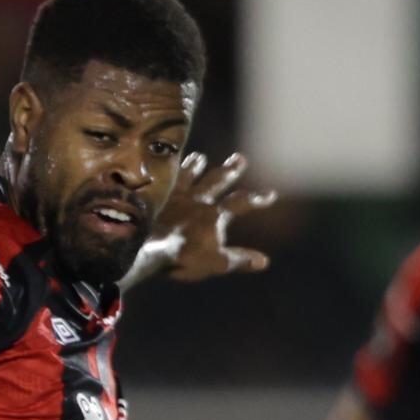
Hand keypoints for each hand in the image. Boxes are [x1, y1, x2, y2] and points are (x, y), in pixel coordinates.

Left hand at [142, 151, 275, 283]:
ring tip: (199, 156)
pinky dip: (167, 172)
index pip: (241, 202)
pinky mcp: (155, 198)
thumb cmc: (184, 257)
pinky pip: (163, 181)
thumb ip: (239, 259)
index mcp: (214, 214)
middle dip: (230, 170)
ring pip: (188, 175)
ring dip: (195, 166)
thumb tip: (264, 262)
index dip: (257, 198)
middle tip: (239, 158)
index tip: (270, 194)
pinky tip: (164, 168)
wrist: (149, 248)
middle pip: (217, 180)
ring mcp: (175, 197)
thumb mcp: (217, 262)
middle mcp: (197, 200)